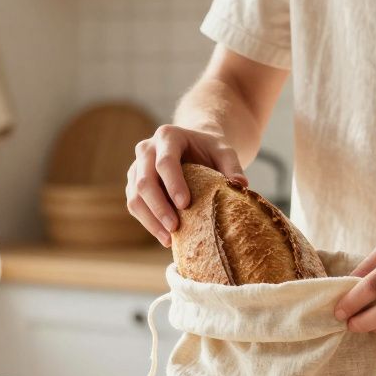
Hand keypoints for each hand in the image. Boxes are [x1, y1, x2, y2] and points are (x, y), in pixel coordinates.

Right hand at [126, 125, 245, 246]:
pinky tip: (164, 237)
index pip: (165, 161)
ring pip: (135, 196)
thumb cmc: (210, 150)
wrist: (194, 147)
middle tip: (175, 227)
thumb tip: (241, 186)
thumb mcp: (224, 152)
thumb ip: (232, 166)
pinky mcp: (134, 184)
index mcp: (168, 136)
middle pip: (145, 181)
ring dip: (150, 220)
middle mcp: (146, 149)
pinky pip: (134, 205)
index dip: (173, 184)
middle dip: (159, 207)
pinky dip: (148, 223)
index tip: (185, 204)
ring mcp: (137, 167)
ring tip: (169, 239)